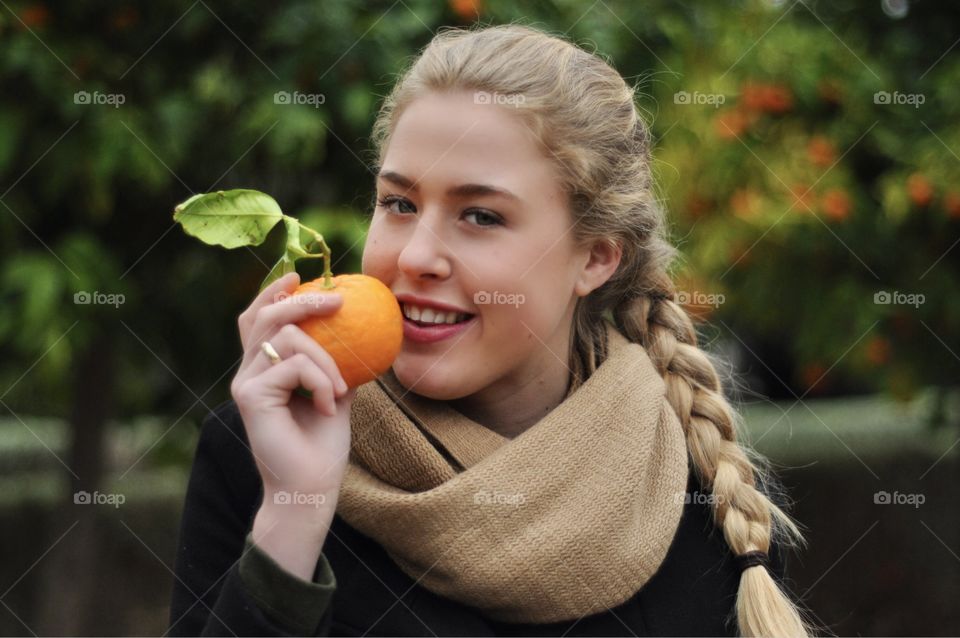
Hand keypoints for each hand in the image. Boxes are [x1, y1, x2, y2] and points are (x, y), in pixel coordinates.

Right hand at [230, 272, 354, 499]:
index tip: (298, 276)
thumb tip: (356, 334)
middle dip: (303, 301)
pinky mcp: (251, 395)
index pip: (258, 321)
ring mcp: (246, 383)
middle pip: (267, 317)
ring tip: (339, 391)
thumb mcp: (334, 395)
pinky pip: (295, 365)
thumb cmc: (322, 448)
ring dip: (326, 361)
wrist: (310, 489)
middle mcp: (249, 374)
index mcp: (263, 372)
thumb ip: (334, 366)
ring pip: (288, 338)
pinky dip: (322, 381)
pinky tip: (329, 408)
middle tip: (338, 301)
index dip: (273, 293)